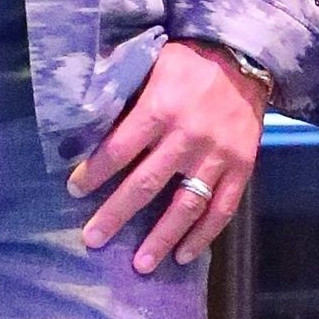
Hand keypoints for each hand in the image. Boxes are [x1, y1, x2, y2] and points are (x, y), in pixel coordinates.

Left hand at [67, 39, 271, 273]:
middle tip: (92, 239)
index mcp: (160, 108)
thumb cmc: (189, 60)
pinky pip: (222, 209)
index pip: (118, 150)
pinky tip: (184, 255)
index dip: (93, 172)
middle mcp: (187, 137)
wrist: (245, 53)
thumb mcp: (151, 65)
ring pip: (186, 205)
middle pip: (145, 184)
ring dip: (161, 237)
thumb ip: (127, 96)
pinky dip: (204, 235)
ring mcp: (217, 155)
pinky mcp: (241, 167)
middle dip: (116, 215)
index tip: (74, 189)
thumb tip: (88, 122)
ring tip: (141, 264)